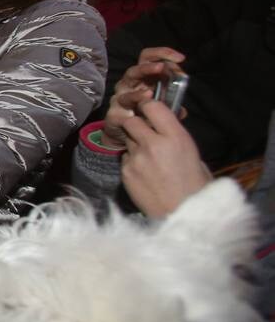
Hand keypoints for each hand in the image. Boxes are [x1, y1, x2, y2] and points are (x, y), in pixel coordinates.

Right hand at [102, 47, 185, 147]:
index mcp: (143, 79)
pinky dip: (129, 112)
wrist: (126, 139)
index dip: (162, 54)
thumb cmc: (144, 117)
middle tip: (161, 68)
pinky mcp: (113, 115)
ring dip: (137, 93)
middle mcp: (129, 85)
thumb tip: (183, 110)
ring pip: (126, 90)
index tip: (180, 58)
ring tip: (149, 93)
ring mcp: (120, 99)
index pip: (148, 58)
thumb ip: (171, 105)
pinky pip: (119, 111)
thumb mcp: (162, 108)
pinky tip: (138, 114)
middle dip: (148, 67)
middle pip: (134, 70)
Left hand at [120, 100, 210, 217]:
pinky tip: (145, 173)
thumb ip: (175, 137)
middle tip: (144, 132)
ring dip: (135, 144)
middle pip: (133, 121)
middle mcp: (152, 144)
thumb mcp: (193, 154)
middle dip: (137, 124)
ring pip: (128, 140)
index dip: (149, 107)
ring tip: (149, 159)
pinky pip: (125, 159)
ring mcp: (136, 158)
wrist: (184, 214)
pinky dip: (132, 162)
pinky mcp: (125, 172)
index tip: (149, 110)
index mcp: (175, 137)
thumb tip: (163, 126)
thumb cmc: (196, 185)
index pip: (153, 107)